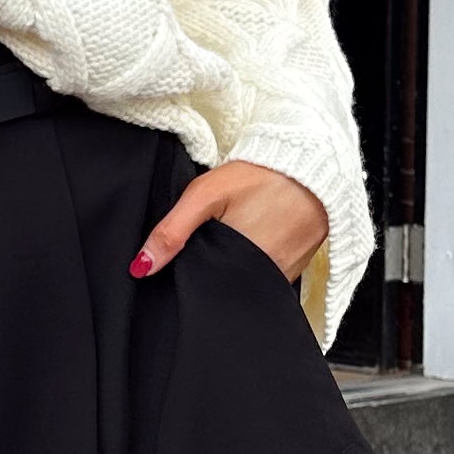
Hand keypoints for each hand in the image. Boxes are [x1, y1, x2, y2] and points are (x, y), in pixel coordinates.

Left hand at [130, 158, 330, 284]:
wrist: (312, 165)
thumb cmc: (259, 175)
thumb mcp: (206, 195)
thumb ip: (172, 230)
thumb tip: (142, 267)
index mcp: (238, 263)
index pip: (204, 288)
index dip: (190, 278)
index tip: (189, 259)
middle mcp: (264, 277)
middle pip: (225, 288)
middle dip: (211, 273)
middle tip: (214, 240)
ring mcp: (283, 277)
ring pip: (245, 286)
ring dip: (234, 270)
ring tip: (234, 239)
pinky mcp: (296, 271)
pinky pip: (266, 279)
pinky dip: (254, 266)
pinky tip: (253, 242)